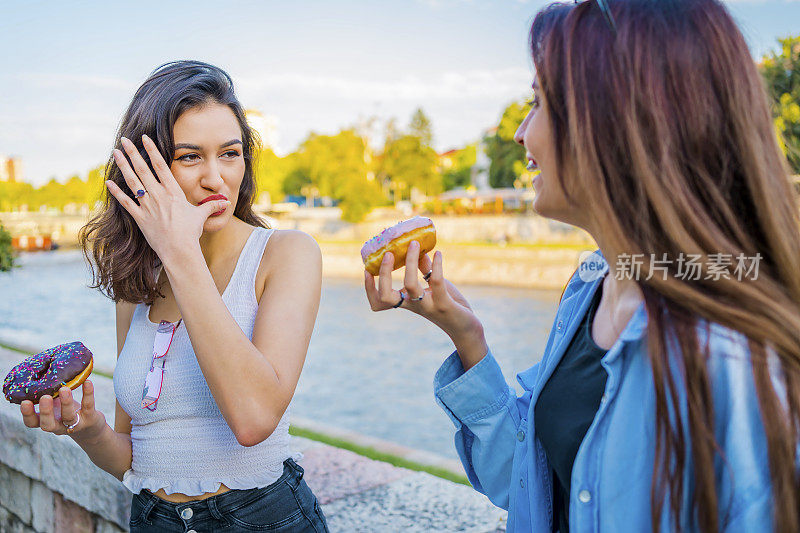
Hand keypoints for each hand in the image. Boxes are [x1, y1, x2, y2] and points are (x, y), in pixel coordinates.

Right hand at [20, 380, 104, 441]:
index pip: (32, 422)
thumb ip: (47, 393)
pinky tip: (87, 382)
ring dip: (66, 403)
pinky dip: (88, 393)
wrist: (90, 426)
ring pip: (68, 417)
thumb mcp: (55, 404)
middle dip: (45, 411)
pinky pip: (88, 406)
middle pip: (48, 424)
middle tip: (44, 397)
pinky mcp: (90, 418)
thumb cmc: (66, 411)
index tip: (24, 402)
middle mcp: (58, 425)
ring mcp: (74, 423)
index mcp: (46, 420)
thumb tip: (40, 370)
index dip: (27, 414)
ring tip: (64, 389)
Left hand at [105, 134, 230, 263]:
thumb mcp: (201, 216)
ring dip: (123, 166)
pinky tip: (108, 182)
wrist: (179, 250)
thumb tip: (226, 202)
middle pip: (143, 170)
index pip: (161, 166)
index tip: (145, 138)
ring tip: (116, 153)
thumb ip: (211, 206)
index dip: (152, 151)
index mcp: (173, 192)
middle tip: (124, 140)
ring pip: (133, 182)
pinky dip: (117, 192)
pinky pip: (126, 202)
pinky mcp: (140, 218)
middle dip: (133, 153)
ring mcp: (148, 206)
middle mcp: (158, 196)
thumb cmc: (190, 233)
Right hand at [364, 241, 488, 367]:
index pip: (379, 301)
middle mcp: (414, 305)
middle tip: (389, 253)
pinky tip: (439, 254)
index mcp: (407, 302)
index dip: (369, 288)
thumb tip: (419, 250)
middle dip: (384, 273)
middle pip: (386, 296)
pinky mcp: (444, 305)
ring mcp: (428, 306)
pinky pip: (436, 282)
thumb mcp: (434, 287)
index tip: (367, 270)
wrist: (467, 328)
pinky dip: (437, 265)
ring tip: (414, 244)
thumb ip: (425, 270)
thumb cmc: (449, 305)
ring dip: (410, 262)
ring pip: (410, 285)